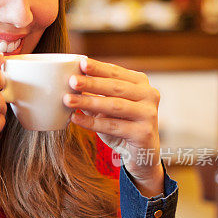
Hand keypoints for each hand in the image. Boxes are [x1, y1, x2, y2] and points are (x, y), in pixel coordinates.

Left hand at [64, 56, 163, 196]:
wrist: (142, 155)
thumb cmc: (122, 126)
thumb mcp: (108, 108)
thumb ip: (94, 95)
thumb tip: (71, 81)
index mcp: (141, 84)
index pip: (117, 72)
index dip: (98, 68)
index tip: (80, 63)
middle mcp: (149, 95)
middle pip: (115, 87)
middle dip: (91, 83)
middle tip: (71, 81)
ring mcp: (149, 114)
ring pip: (114, 106)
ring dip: (89, 102)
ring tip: (68, 100)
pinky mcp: (144, 133)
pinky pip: (113, 126)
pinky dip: (92, 123)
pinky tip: (75, 119)